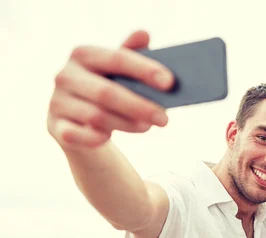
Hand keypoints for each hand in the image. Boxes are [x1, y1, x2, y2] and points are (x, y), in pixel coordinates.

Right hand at [47, 30, 174, 149]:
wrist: (81, 123)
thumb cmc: (109, 91)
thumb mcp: (120, 73)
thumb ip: (132, 55)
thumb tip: (144, 33)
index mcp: (83, 54)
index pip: (117, 59)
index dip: (144, 70)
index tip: (169, 83)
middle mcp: (66, 75)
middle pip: (107, 92)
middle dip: (139, 106)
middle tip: (164, 119)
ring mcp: (58, 101)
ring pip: (96, 116)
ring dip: (126, 124)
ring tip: (148, 127)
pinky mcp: (56, 127)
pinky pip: (78, 135)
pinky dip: (96, 137)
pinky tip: (110, 137)